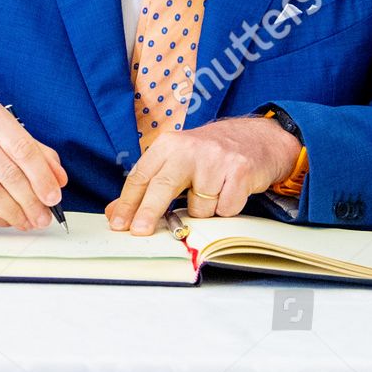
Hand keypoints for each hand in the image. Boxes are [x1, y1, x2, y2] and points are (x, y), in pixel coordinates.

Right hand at [0, 100, 67, 229]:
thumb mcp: (1, 132)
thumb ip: (34, 151)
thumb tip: (58, 179)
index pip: (22, 149)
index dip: (42, 177)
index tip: (54, 197)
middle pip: (8, 174)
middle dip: (31, 202)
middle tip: (43, 217)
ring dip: (14, 213)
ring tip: (27, 222)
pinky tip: (5, 220)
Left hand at [105, 116, 300, 235]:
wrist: (256, 138)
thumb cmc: (208, 155)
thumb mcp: (174, 161)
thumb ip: (146, 185)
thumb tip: (115, 213)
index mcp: (168, 145)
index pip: (141, 176)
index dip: (127, 202)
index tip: (118, 223)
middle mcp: (189, 149)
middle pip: (162, 186)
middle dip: (148, 212)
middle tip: (139, 232)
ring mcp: (216, 160)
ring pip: (198, 206)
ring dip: (202, 211)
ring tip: (211, 193)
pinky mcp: (240, 171)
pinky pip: (224, 209)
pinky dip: (225, 209)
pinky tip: (228, 193)